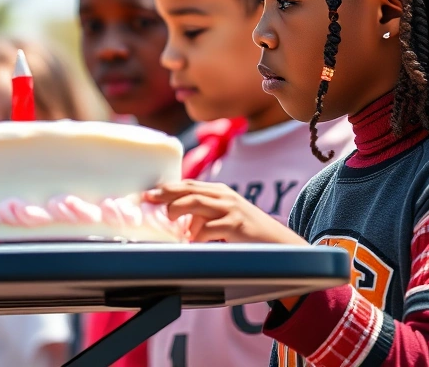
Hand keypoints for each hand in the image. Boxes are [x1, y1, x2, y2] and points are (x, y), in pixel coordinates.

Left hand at [144, 180, 307, 244]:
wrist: (281, 244)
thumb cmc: (249, 233)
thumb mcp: (225, 218)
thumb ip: (204, 217)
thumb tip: (181, 227)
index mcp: (220, 192)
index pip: (189, 184)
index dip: (167, 187)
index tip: (147, 192)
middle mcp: (225, 196)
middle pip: (189, 189)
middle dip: (166, 193)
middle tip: (148, 199)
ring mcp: (232, 210)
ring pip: (197, 202)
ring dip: (178, 209)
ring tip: (167, 218)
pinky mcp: (237, 226)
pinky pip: (209, 228)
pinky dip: (196, 235)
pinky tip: (190, 242)